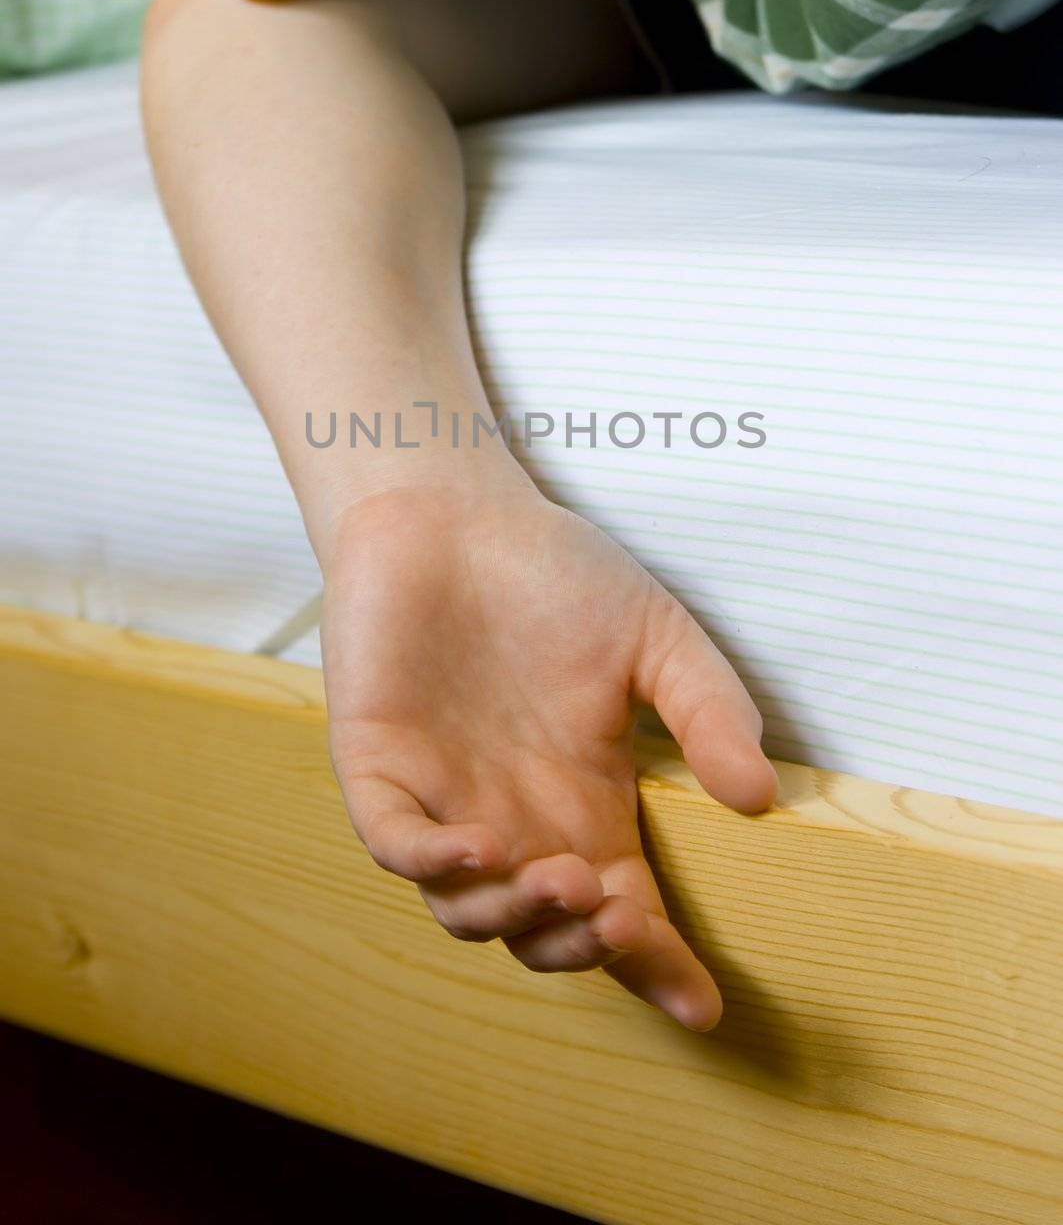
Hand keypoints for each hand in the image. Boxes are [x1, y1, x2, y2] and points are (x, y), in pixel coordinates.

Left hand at [321, 481, 776, 1028]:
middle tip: (621, 917)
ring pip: (466, 913)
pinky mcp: (376, 765)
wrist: (454, 512)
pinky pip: (395, 843)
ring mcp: (444, 799)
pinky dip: (432, 862)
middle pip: (545, 935)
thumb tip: (759, 795)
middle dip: (584, 947)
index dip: (661, 966)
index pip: (623, 913)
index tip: (704, 1005)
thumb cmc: (554, 575)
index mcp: (584, 805)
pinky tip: (480, 847)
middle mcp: (515, 821)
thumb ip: (707, 710)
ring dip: (516, 916)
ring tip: (563, 877)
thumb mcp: (656, 638)